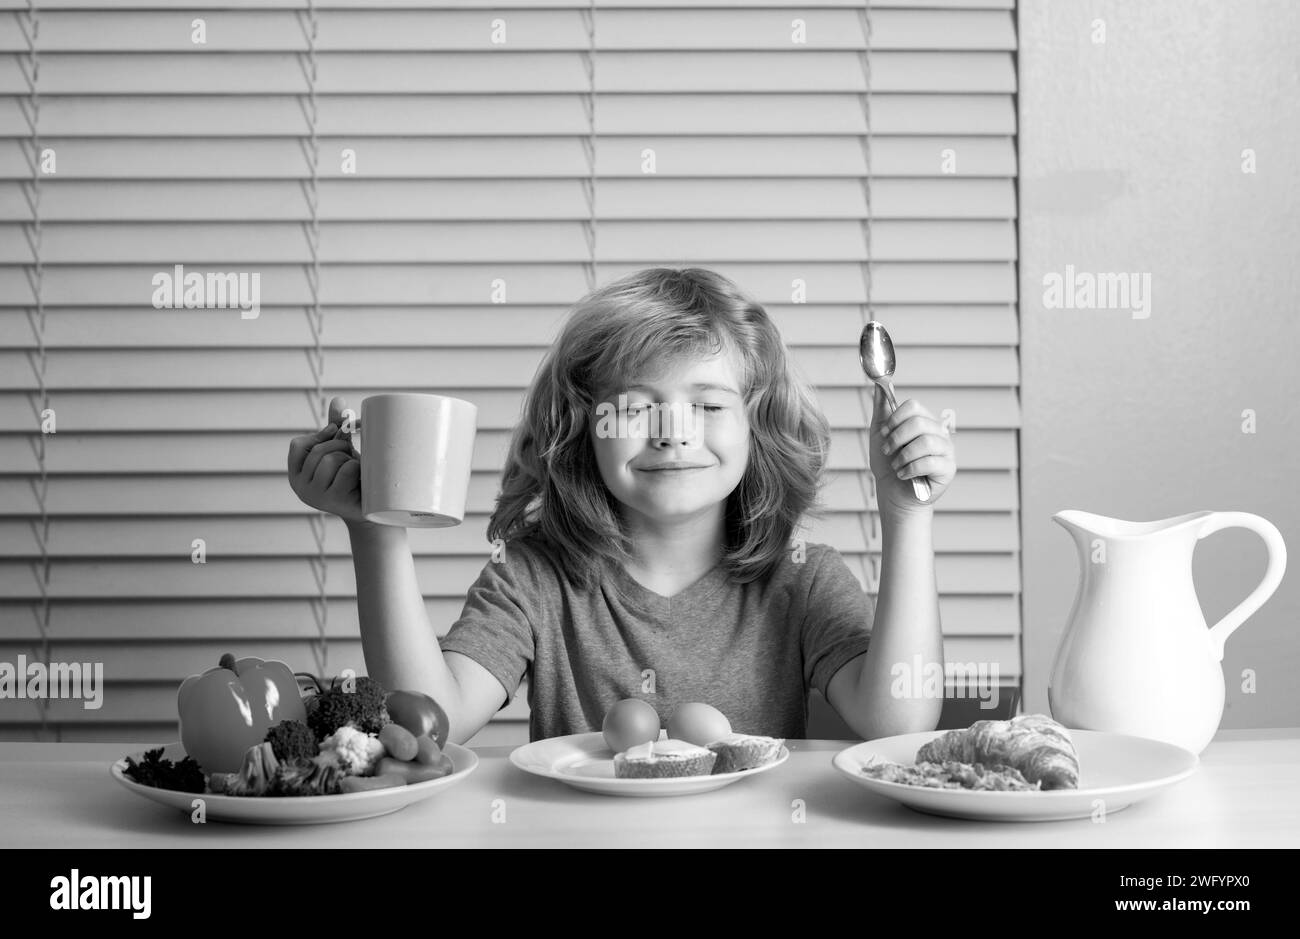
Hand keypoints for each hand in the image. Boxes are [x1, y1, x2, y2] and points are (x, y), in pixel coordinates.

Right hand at [287, 395, 365, 524]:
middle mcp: (300, 487)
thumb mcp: (341, 451)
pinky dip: (357, 468)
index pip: (298, 445)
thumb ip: (335, 428)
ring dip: (349, 459)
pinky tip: (360, 479)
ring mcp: (315, 496)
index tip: (338, 435)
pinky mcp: (334, 501)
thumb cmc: (353, 477)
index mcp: (296, 474)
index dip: (320, 436)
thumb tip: (338, 399)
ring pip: (331, 459)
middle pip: (319, 451)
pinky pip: (346, 470)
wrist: (374, 507)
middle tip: (352, 456)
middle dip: (340, 446)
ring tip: (355, 470)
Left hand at [868, 384, 955, 517]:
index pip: (914, 406)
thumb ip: (882, 410)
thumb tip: (878, 385)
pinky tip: (904, 475)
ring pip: (925, 442)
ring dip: (903, 456)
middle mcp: (939, 433)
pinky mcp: (949, 469)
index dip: (895, 419)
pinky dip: (910, 470)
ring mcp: (946, 450)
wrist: (892, 493)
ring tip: (897, 466)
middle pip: (919, 422)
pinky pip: (930, 462)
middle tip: (889, 451)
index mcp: (924, 421)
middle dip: (896, 439)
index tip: (885, 434)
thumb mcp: (880, 434)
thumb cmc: (888, 464)